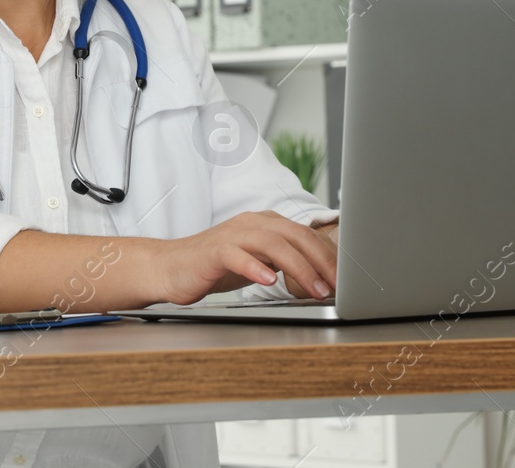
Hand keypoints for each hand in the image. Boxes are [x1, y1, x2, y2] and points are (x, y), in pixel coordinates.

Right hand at [148, 210, 338, 304]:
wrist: (170, 268)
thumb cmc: (215, 267)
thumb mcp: (256, 263)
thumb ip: (283, 264)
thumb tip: (319, 279)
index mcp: (265, 224)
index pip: (305, 235)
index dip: (328, 256)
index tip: (344, 280)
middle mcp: (251, 224)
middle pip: (295, 235)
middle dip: (321, 261)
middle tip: (336, 287)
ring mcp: (232, 235)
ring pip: (273, 244)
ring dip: (298, 267)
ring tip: (313, 289)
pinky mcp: (214, 251)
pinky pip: (237, 255)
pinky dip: (255, 267)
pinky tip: (268, 281)